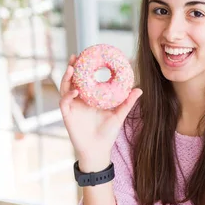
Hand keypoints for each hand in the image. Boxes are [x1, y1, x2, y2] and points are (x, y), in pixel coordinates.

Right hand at [59, 54, 142, 171]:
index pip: (85, 78)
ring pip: (65, 88)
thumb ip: (127, 102)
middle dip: (72, 67)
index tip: (88, 55)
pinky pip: (65, 103)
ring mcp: (72, 107)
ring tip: (71, 68)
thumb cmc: (108, 133)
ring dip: (67, 78)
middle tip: (75, 56)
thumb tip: (139, 89)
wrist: (98, 150)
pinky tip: (75, 91)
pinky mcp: (67, 115)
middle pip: (72, 80)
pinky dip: (68, 96)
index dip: (84, 67)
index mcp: (90, 97)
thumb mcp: (119, 115)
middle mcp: (79, 99)